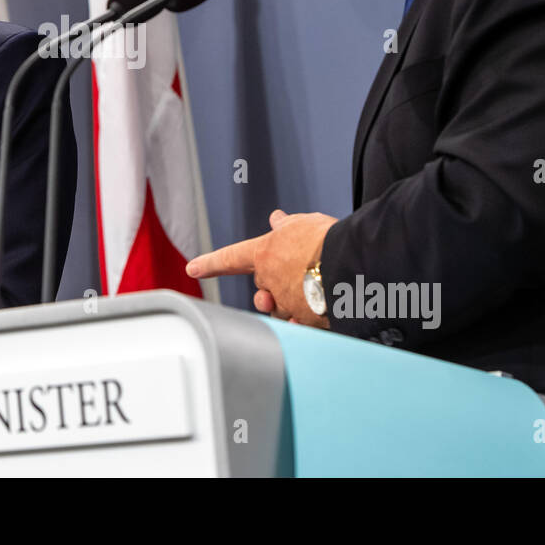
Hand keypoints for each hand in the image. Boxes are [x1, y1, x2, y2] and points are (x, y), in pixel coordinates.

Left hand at [186, 209, 337, 326]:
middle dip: (272, 284)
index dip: (210, 263)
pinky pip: (297, 325)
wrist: (352, 264)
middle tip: (295, 273)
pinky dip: (304, 321)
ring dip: (289, 301)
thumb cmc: (329, 240)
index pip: (230, 258)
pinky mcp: (303, 321)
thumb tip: (276, 218)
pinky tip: (315, 315)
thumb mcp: (304, 224)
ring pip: (280, 307)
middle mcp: (270, 280)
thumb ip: (287, 226)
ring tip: (313, 287)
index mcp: (265, 253)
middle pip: (262, 287)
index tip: (193, 269)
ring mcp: (285, 302)